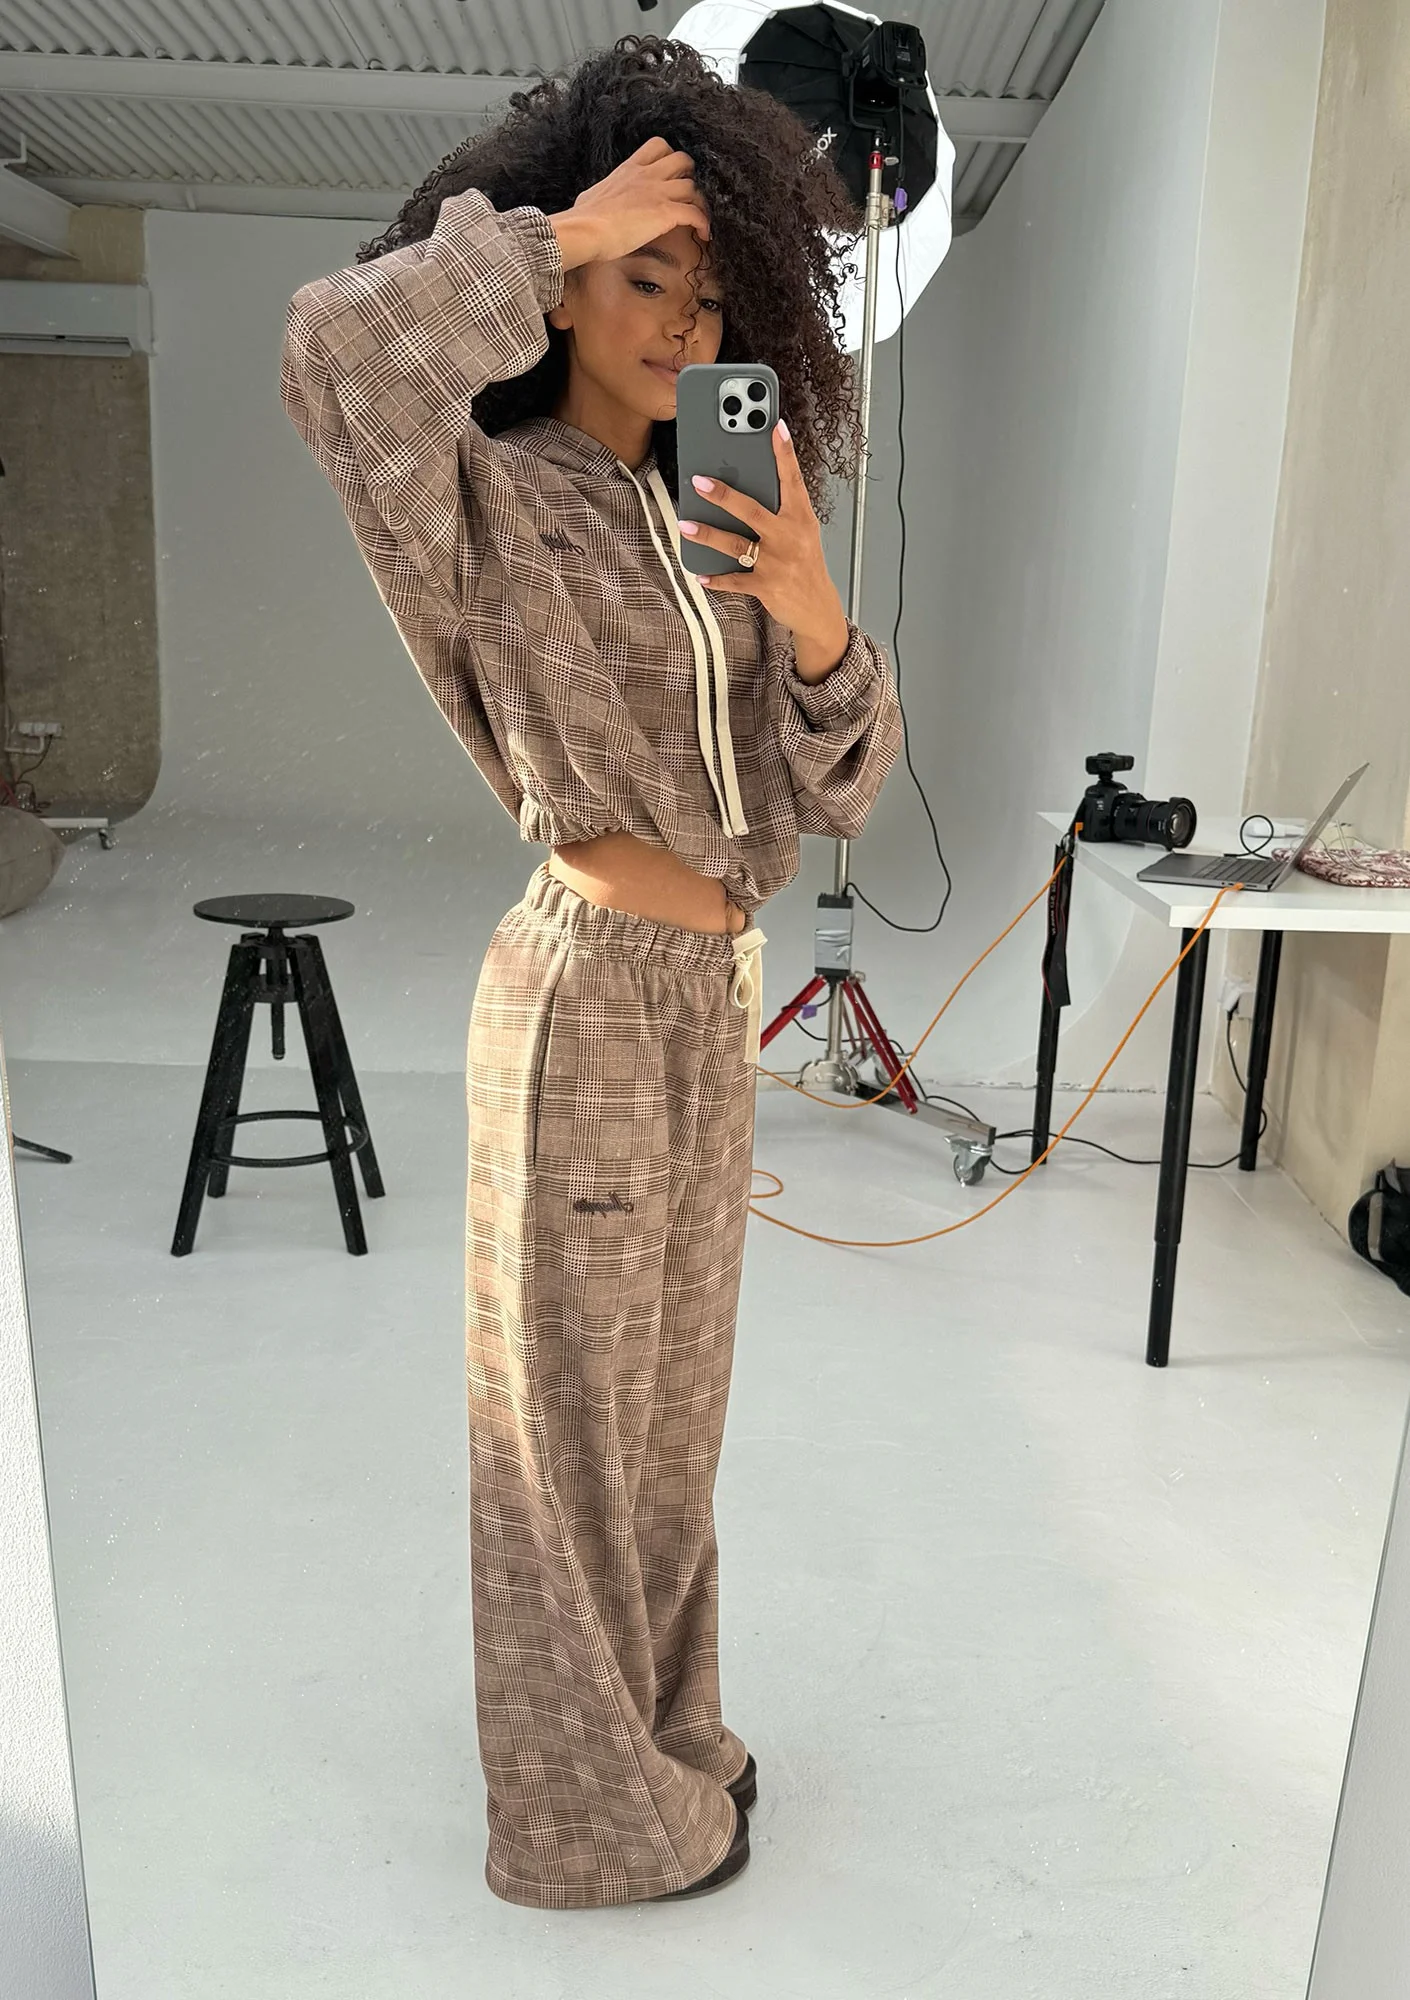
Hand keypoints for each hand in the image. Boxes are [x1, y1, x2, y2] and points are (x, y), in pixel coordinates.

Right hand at [551, 135, 710, 268]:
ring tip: (698, 218)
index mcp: (629, 169)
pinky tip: (704, 234)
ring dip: (699, 202)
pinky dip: (704, 223)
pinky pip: (695, 214)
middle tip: (688, 194)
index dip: (670, 157)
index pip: (658, 146)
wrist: (586, 229)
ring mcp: (657, 193)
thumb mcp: (594, 194)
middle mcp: (646, 176)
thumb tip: (600, 200)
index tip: (671, 173)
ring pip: (693, 187)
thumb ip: (606, 191)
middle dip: (690, 175)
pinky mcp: (665, 213)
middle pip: (683, 159)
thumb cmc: (583, 218)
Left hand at [681, 421, 848, 663]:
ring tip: (686, 524)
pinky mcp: (766, 586)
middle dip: (724, 495)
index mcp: (801, 518)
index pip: (792, 480)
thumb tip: (743, 488)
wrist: (818, 608)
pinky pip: (734, 581)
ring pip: (735, 544)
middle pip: (752, 511)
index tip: (776, 427)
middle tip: (699, 481)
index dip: (784, 453)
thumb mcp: (802, 532)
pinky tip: (700, 575)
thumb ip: (780, 511)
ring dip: (708, 535)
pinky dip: (716, 579)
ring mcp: (777, 563)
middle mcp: (789, 537)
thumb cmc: (805, 564)